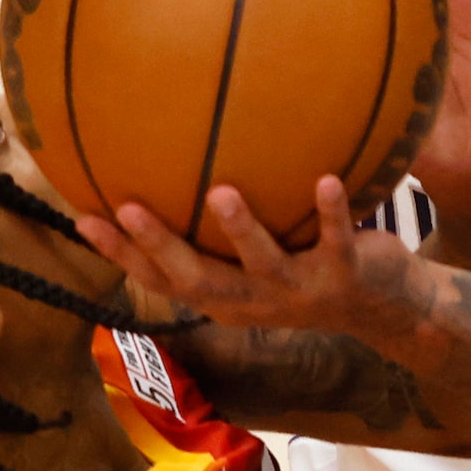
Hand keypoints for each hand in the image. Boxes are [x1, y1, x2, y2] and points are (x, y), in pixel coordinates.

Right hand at [79, 177, 412, 340]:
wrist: (388, 308)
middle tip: (127, 207)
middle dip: (161, 246)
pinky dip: (332, 213)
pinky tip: (327, 178)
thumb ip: (218, 229)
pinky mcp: (344, 275)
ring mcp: (299, 292)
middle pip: (198, 281)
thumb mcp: (255, 258)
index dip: (121, 255)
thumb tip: (175, 162)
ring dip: (241, 232)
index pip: (162, 280)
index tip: (82, 218)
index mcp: (225, 299)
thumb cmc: (306, 267)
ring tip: (222, 193)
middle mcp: (254, 301)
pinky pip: (336, 242)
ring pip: (263, 266)